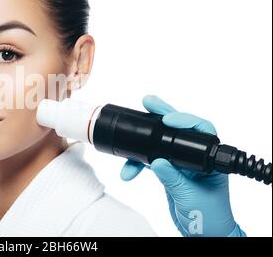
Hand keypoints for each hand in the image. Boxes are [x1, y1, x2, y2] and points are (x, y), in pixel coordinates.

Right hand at [120, 95, 245, 236]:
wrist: (203, 235)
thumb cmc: (209, 218)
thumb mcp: (189, 196)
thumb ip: (173, 177)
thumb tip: (157, 160)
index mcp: (209, 160)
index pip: (200, 130)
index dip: (184, 120)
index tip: (167, 120)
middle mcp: (196, 158)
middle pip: (179, 130)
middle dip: (161, 115)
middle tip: (149, 102)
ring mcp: (181, 164)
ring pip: (161, 143)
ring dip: (143, 141)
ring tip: (129, 132)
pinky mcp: (169, 172)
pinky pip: (150, 160)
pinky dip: (137, 163)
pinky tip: (128, 170)